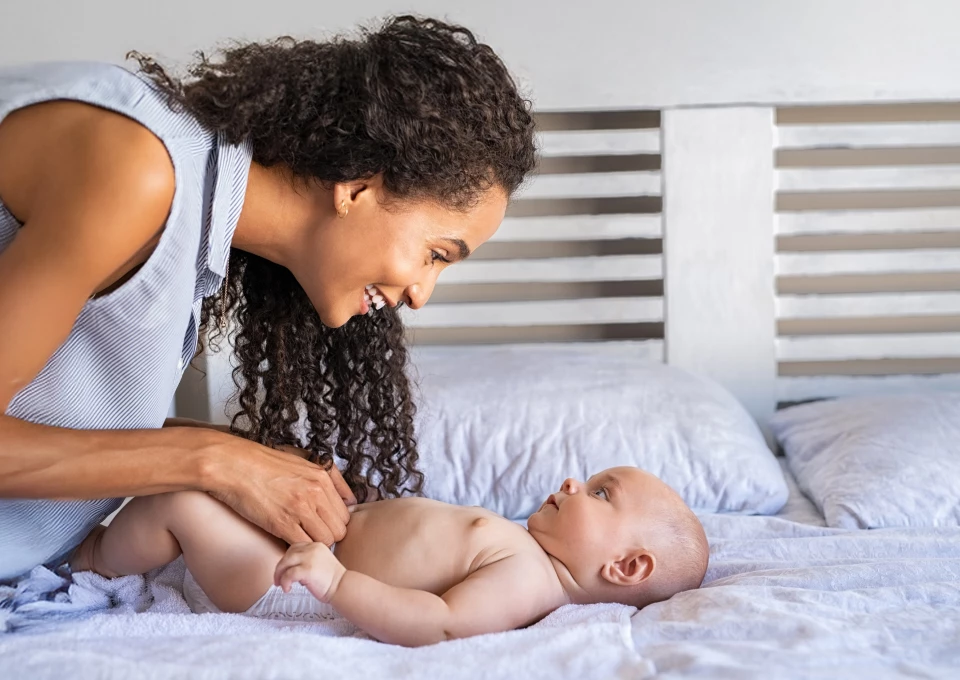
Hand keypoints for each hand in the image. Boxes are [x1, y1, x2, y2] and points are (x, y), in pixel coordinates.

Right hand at [205, 435, 357, 546]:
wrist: (233, 465)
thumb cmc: (264, 464)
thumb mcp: (303, 461)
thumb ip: (329, 477)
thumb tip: (350, 498)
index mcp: (322, 477)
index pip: (346, 513)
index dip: (334, 522)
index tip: (322, 523)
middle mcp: (315, 493)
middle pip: (339, 530)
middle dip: (327, 535)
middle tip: (311, 532)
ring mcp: (299, 509)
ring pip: (324, 541)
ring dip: (313, 543)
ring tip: (299, 535)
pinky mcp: (281, 523)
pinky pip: (303, 545)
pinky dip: (298, 546)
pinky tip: (287, 538)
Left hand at [274, 542, 346, 602]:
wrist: (342, 587)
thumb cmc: (331, 579)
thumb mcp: (320, 562)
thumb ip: (306, 561)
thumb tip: (290, 569)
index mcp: (316, 545)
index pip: (295, 547)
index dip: (287, 559)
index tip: (285, 570)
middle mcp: (312, 548)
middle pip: (288, 554)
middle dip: (280, 567)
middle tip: (278, 580)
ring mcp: (310, 558)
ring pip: (285, 562)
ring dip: (279, 574)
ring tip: (280, 584)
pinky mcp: (307, 570)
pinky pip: (289, 574)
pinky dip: (285, 582)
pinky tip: (287, 589)